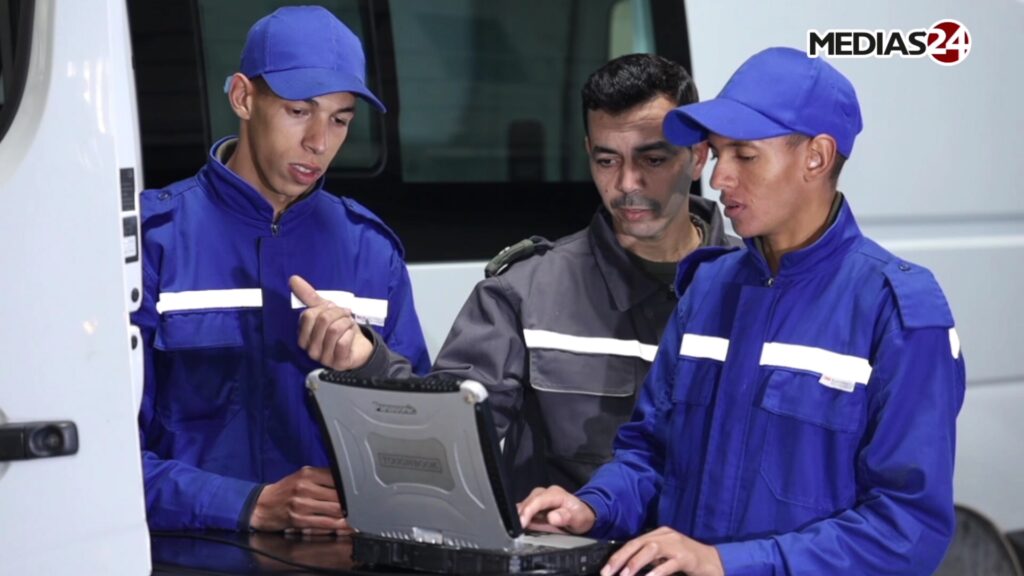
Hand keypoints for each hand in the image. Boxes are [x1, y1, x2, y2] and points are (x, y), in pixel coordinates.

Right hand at [249, 466, 352, 533]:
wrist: (262, 505)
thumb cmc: (285, 491)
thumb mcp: (301, 477)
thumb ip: (322, 477)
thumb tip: (346, 481)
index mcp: (308, 473)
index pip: (336, 477)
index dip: (351, 485)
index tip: (362, 489)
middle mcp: (305, 487)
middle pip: (337, 494)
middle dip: (352, 501)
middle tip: (364, 504)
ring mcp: (302, 504)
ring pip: (334, 509)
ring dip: (348, 514)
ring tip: (359, 515)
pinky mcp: (299, 519)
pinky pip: (325, 523)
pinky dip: (338, 525)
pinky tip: (347, 525)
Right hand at [291, 275, 373, 370]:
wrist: (359, 346)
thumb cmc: (339, 328)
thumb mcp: (325, 310)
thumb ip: (308, 296)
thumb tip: (293, 279)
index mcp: (303, 336)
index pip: (308, 315)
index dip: (325, 308)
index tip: (334, 309)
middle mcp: (310, 349)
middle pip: (322, 320)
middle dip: (338, 313)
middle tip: (345, 316)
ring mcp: (323, 358)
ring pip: (333, 330)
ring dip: (346, 322)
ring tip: (349, 324)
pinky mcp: (338, 363)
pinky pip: (343, 342)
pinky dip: (350, 334)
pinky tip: (351, 335)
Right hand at [516, 486, 595, 534]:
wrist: (581, 516)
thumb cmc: (580, 516)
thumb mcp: (578, 518)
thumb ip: (566, 517)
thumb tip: (553, 517)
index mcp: (556, 494)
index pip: (538, 500)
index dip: (528, 511)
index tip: (522, 522)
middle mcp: (545, 493)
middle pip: (528, 501)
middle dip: (521, 514)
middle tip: (518, 529)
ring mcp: (539, 498)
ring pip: (524, 504)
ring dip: (520, 516)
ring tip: (519, 528)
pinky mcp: (534, 505)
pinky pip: (524, 509)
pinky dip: (521, 517)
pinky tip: (521, 525)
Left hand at [600, 527, 722, 575]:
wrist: (715, 562)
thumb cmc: (688, 561)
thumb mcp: (666, 557)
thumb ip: (650, 559)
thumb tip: (626, 568)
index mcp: (660, 533)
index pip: (634, 542)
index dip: (618, 556)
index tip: (606, 570)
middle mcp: (667, 535)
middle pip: (639, 544)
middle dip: (621, 559)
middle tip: (608, 574)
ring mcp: (677, 545)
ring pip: (651, 549)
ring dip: (635, 564)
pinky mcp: (687, 557)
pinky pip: (668, 564)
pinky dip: (656, 572)